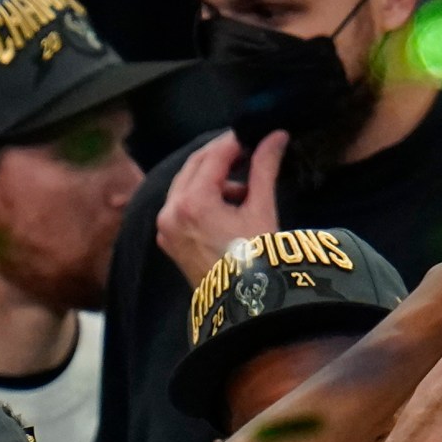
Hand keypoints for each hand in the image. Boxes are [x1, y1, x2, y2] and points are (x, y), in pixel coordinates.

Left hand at [156, 129, 287, 286]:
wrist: (244, 307)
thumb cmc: (256, 262)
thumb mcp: (262, 210)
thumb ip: (264, 168)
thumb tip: (276, 136)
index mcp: (193, 202)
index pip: (213, 157)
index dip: (234, 142)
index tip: (252, 134)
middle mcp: (172, 211)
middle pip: (195, 166)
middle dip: (221, 157)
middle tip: (246, 151)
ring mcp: (166, 227)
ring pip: (186, 184)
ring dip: (212, 178)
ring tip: (243, 188)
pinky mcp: (168, 240)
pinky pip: (181, 206)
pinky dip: (201, 198)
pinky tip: (226, 207)